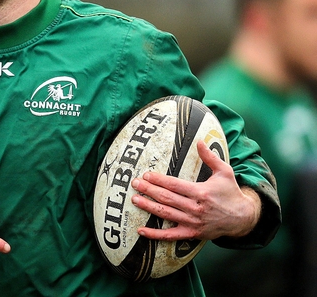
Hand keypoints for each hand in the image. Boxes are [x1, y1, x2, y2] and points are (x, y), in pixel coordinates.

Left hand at [130, 140, 261, 240]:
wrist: (243, 218)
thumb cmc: (231, 193)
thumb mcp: (224, 172)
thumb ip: (210, 157)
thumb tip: (200, 141)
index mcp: (201, 192)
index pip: (174, 185)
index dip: (158, 180)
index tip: (146, 175)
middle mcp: (195, 208)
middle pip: (166, 198)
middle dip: (148, 190)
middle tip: (134, 184)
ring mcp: (192, 223)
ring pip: (165, 214)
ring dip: (148, 206)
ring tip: (134, 199)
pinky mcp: (192, 234)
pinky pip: (170, 236)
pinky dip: (155, 234)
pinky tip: (141, 230)